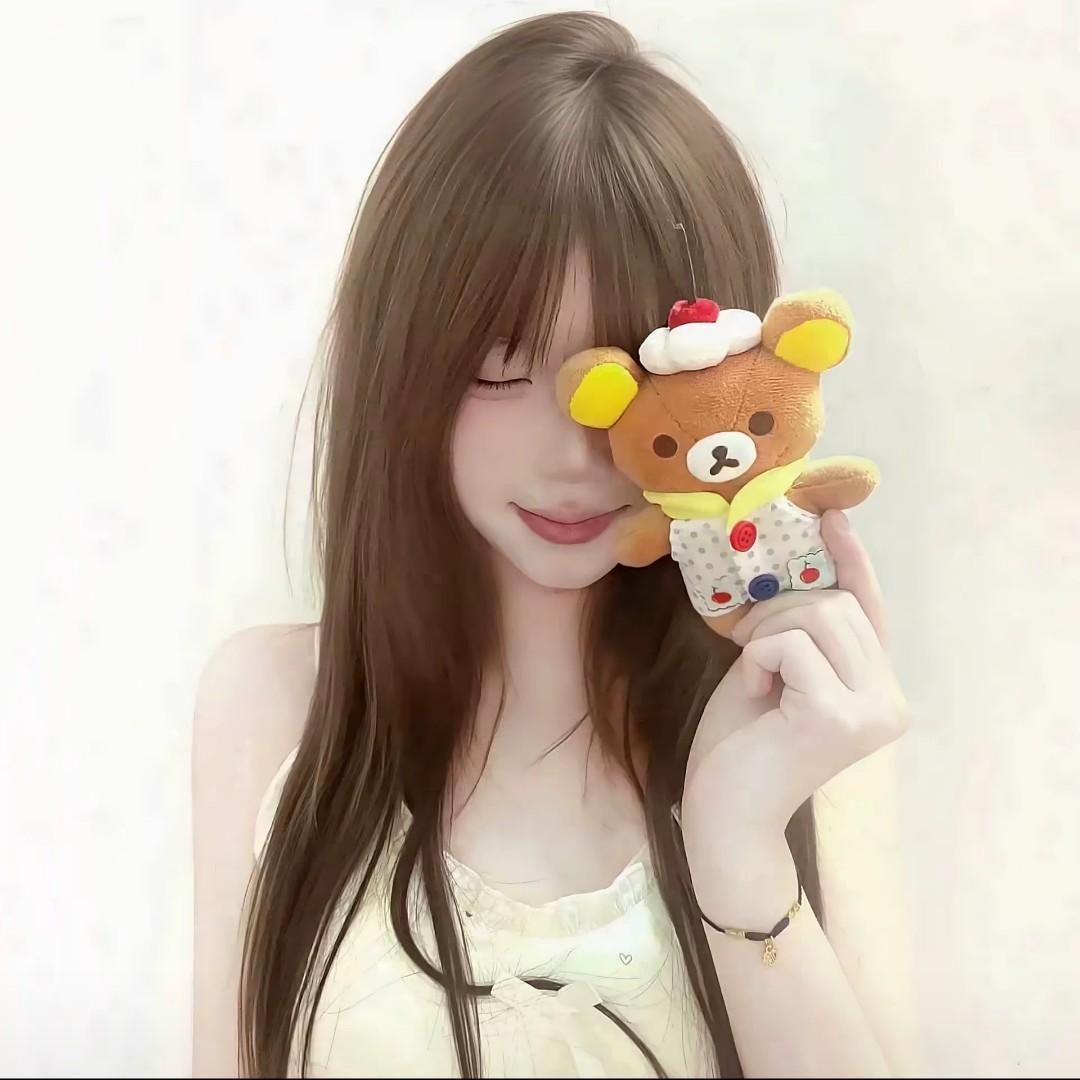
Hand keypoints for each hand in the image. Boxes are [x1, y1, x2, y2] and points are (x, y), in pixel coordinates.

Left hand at [680, 510, 910, 878]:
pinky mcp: (841, 717)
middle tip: (746, 642)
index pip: (869, 608)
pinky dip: (760, 658)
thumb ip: (799, 633)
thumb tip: (797, 570)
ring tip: (754, 675)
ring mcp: (873, 710)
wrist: (725, 815)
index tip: (832, 515)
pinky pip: (791, 645)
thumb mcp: (775, 673)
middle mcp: (889, 699)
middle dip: (780, 608)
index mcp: (877, 687)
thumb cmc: (743, 745)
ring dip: (767, 635)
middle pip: (837, 604)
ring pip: (816, 616)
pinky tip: (757, 695)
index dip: (851, 559)